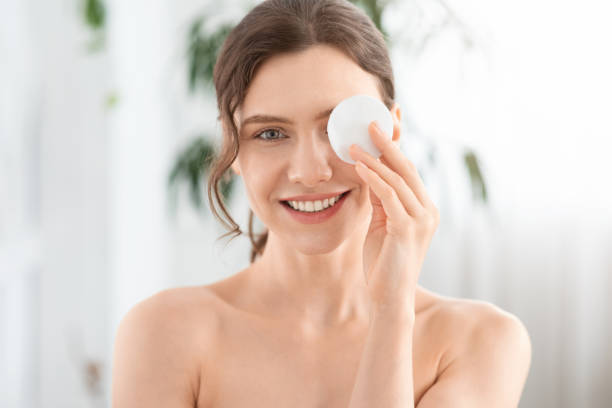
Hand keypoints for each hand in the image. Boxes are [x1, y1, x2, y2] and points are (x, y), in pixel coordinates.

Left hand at [349, 121, 439, 312]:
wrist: (389, 298)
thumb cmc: (383, 262)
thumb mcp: (381, 223)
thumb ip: (380, 199)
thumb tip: (369, 171)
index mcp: (423, 208)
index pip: (408, 170)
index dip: (396, 145)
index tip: (384, 122)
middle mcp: (428, 210)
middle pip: (407, 167)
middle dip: (387, 142)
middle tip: (370, 121)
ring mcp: (421, 219)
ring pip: (398, 178)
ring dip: (375, 157)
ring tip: (353, 142)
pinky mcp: (408, 229)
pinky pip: (389, 196)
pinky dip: (373, 178)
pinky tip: (358, 165)